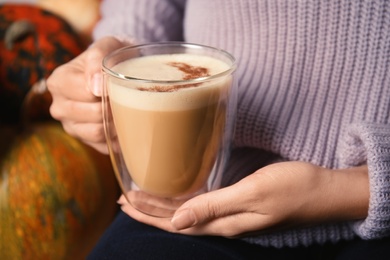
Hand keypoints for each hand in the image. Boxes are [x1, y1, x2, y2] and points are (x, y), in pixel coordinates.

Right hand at [47, 36, 127, 153]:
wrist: (116, 68)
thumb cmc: (111, 56)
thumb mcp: (106, 46)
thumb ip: (98, 59)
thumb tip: (96, 87)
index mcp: (59, 82)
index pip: (86, 93)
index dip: (107, 90)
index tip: (119, 82)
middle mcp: (59, 106)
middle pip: (92, 115)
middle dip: (114, 106)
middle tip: (128, 97)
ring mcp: (71, 126)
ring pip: (98, 133)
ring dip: (117, 122)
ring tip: (127, 109)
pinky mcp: (85, 140)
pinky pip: (104, 146)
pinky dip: (118, 137)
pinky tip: (125, 123)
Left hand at [119, 161, 368, 237]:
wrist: (324, 191)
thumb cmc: (293, 189)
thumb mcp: (253, 194)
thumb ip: (215, 207)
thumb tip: (176, 221)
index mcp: (224, 222)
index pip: (175, 223)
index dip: (149, 214)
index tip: (126, 202)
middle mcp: (224, 222)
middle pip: (177, 220)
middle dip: (150, 211)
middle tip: (126, 198)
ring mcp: (233, 215)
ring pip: (188, 214)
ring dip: (164, 207)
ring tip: (144, 197)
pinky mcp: (240, 205)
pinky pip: (203, 206)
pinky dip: (184, 201)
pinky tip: (179, 196)